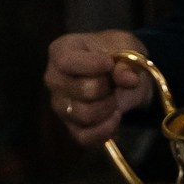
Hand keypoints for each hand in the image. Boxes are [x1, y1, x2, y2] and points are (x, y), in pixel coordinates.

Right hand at [45, 29, 151, 146]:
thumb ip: (125, 61)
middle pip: (83, 90)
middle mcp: (54, 79)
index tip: (110, 64)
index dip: (93, 65)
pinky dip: (106, 130)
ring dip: (109, 108)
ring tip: (115, 98)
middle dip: (108, 88)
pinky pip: (85, 137)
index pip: (67, 62)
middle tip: (115, 83)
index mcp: (61, 51)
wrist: (120, 75)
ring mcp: (60, 105)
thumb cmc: (116, 55)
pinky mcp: (70, 127)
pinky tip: (115, 117)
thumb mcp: (126, 47)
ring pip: (85, 115)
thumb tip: (129, 79)